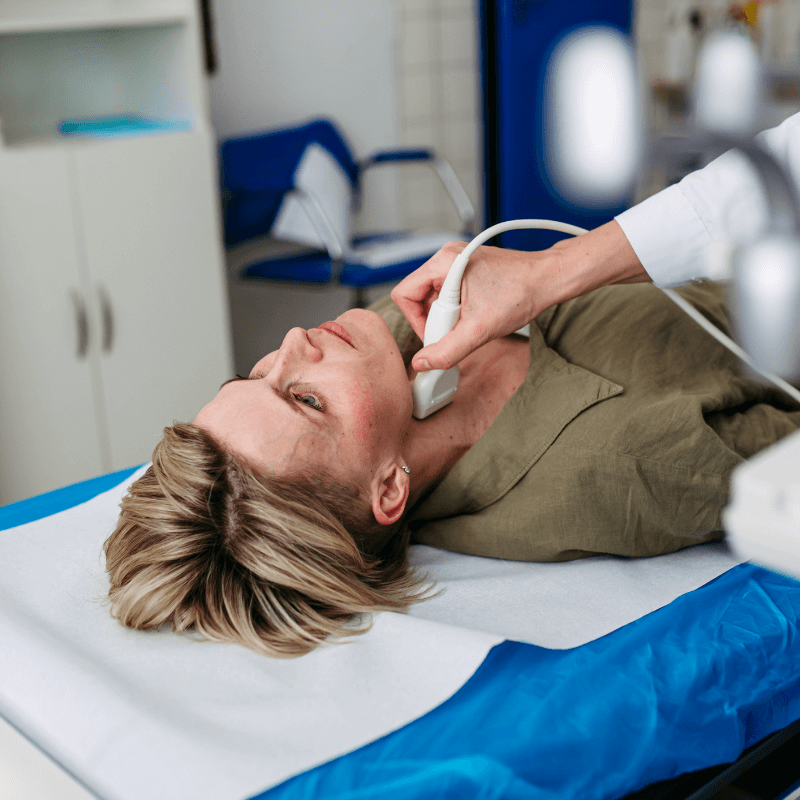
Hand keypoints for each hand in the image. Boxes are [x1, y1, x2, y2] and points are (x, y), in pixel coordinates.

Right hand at [392, 241, 563, 370]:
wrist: (548, 280)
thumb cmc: (520, 293)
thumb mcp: (479, 330)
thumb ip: (447, 350)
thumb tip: (423, 363)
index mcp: (443, 263)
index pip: (404, 294)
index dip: (415, 321)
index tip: (436, 334)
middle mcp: (447, 257)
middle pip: (418, 297)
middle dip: (435, 320)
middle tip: (458, 329)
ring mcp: (458, 261)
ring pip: (434, 297)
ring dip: (448, 316)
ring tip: (472, 321)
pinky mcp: (468, 269)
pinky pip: (449, 293)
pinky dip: (458, 309)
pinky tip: (477, 315)